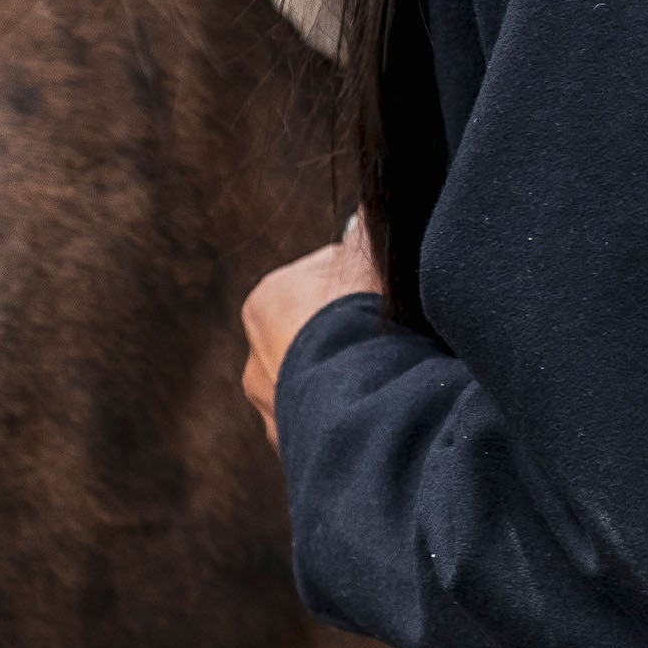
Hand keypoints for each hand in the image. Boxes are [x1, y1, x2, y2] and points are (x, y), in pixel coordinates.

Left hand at [241, 212, 384, 452]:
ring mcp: (271, 407)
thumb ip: (366, 231)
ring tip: (389, 375)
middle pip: (314, 334)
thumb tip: (370, 201)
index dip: (360, 283)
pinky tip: (377, 406)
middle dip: (348, 334)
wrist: (354, 396)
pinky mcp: (293, 447)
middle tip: (392, 336)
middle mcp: (256, 355)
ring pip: (317, 381)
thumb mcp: (369, 259)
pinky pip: (326, 422)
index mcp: (268, 301)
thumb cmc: (359, 317)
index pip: (319, 278)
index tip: (387, 292)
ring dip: (347, 378)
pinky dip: (348, 414)